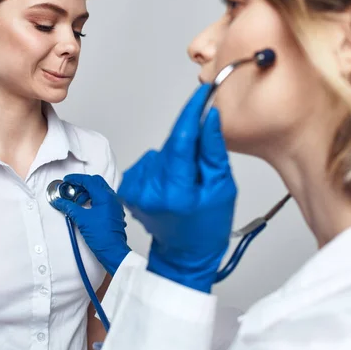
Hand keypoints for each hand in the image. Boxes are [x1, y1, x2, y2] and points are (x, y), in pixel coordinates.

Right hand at [51, 174, 130, 275]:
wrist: (113, 251)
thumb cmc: (102, 236)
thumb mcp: (81, 219)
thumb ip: (69, 207)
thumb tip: (59, 201)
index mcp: (105, 196)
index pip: (89, 180)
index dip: (76, 179)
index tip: (67, 180)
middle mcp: (112, 198)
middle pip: (95, 183)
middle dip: (82, 185)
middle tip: (71, 190)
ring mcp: (115, 205)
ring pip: (100, 191)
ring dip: (87, 193)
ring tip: (77, 202)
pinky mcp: (114, 212)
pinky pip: (103, 200)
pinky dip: (93, 200)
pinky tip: (86, 208)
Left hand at [118, 84, 236, 292]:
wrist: (184, 255)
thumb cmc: (207, 228)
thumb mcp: (222, 188)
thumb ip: (213, 151)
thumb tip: (208, 117)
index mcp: (176, 192)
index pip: (181, 139)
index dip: (192, 113)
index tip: (202, 94)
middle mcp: (149, 190)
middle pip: (171, 144)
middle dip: (190, 142)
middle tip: (203, 160)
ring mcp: (135, 191)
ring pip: (161, 152)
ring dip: (176, 157)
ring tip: (187, 181)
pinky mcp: (128, 189)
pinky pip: (150, 162)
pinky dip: (163, 166)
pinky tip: (172, 185)